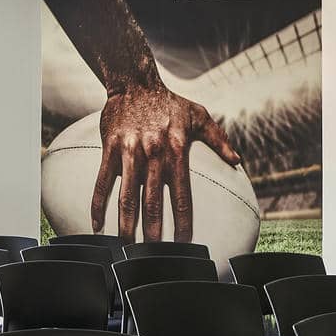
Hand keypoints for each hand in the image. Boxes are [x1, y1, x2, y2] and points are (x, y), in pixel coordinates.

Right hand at [91, 82, 240, 241]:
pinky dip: (98, 204)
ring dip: (126, 223)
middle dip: (154, 230)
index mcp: (176, 149)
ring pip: (126, 195)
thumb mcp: (199, 115)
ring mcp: (130, 152)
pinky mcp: (110, 149)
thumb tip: (237, 160)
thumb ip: (219, 139)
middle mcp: (153, 153)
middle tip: (154, 253)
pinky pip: (102, 181)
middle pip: (153, 200)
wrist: (134, 82)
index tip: (186, 241)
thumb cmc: (169, 101)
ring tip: (126, 245)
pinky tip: (97, 224)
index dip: (183, 220)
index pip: (182, 193)